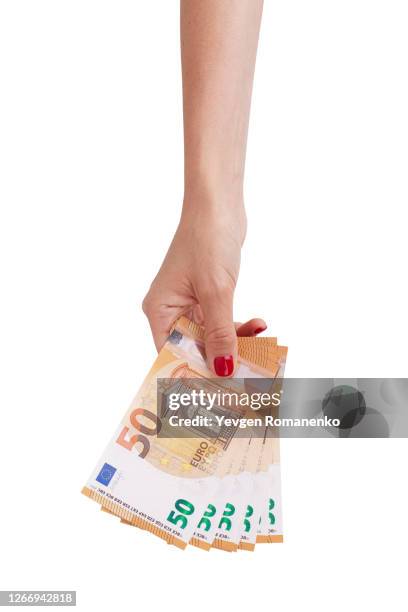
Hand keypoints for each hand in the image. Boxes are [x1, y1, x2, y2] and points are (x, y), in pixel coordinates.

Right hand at [142, 203, 264, 375]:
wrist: (219, 205)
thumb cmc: (207, 240)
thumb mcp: (216, 292)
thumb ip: (220, 333)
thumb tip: (223, 369)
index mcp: (160, 310)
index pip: (172, 354)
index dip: (193, 374)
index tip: (217, 393)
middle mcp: (171, 310)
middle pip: (193, 348)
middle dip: (220, 360)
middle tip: (248, 376)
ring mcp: (189, 303)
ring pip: (211, 336)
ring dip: (236, 341)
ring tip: (261, 346)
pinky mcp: (207, 296)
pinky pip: (221, 321)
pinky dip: (239, 325)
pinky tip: (259, 324)